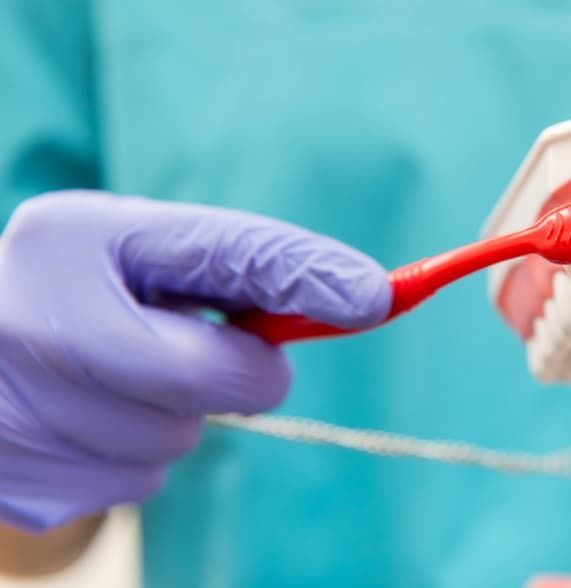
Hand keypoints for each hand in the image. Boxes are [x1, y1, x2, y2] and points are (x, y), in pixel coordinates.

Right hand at [0, 191, 389, 531]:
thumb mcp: (143, 249)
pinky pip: (139, 482)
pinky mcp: (27, 487)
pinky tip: (89, 418)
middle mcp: (35, 327)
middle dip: (237, 370)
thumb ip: (242, 266)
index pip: (218, 253)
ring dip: (174, 414)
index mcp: (73, 241)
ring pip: (179, 442)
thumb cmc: (79, 288)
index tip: (377, 297)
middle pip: (213, 379)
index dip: (304, 275)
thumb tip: (363, 301)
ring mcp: (22, 417)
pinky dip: (134, 453)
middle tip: (202, 347)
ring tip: (114, 376)